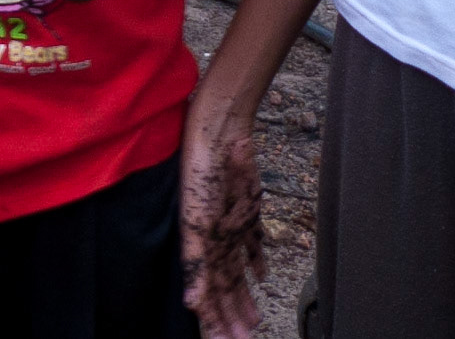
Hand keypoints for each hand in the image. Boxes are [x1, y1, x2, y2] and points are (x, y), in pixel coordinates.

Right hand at [181, 104, 265, 338]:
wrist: (220, 135)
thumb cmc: (201, 175)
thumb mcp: (196, 223)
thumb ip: (195, 264)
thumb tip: (192, 302)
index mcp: (201, 247)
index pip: (208, 294)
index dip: (213, 320)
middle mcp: (215, 241)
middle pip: (224, 288)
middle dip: (231, 316)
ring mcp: (232, 228)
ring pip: (239, 272)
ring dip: (245, 296)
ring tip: (254, 320)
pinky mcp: (247, 213)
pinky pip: (252, 245)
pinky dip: (256, 262)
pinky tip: (262, 277)